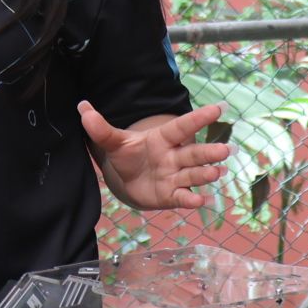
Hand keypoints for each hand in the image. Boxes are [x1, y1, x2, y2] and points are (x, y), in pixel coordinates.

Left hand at [79, 101, 229, 210]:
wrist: (129, 179)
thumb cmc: (129, 155)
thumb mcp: (114, 142)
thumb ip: (101, 127)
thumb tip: (82, 108)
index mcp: (163, 138)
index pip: (181, 126)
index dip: (198, 119)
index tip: (218, 108)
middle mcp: (174, 156)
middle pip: (193, 154)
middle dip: (208, 153)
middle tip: (225, 150)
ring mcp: (175, 176)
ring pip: (193, 175)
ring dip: (205, 174)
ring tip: (216, 172)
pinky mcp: (171, 195)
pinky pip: (183, 197)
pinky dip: (191, 199)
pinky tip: (201, 200)